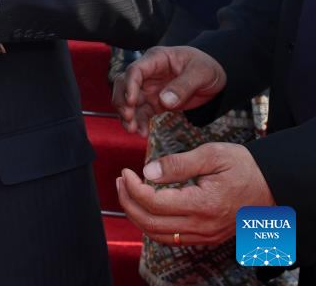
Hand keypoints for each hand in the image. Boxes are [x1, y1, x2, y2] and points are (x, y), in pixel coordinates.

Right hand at [112, 46, 226, 135]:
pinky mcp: (154, 102)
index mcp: (156, 59)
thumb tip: (164, 101)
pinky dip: (139, 123)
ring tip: (132, 130)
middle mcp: (148, 73)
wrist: (216, 78)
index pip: (135, 70)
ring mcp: (149, 88)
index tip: (131, 102)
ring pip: (129, 101)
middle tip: (128, 118)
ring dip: (127, 115)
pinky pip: (141, 113)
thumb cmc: (207, 67)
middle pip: (124, 84)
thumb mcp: (201, 73)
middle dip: (122, 102)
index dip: (130, 85)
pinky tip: (142, 134)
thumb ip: (183, 85)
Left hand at [117, 143, 274, 244]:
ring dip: (137, 215)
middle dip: (128, 202)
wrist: (272, 186)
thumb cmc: (244, 167)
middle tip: (120, 181)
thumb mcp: (212, 155)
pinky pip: (171, 238)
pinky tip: (145, 206)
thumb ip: (178, 163)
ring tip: (127, 191)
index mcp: (203, 204)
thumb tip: (148, 171)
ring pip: (158, 235)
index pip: (155, 202)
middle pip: (150, 223)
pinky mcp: (206, 236)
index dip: (133, 188)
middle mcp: (202, 225)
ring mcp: (204, 234)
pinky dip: (152, 225)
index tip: (126, 171)